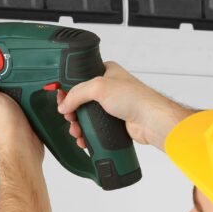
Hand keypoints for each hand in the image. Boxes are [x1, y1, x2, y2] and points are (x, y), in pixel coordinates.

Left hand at [0, 57, 44, 164]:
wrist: (24, 146)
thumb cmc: (4, 127)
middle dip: (7, 69)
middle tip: (14, 61)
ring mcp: (8, 105)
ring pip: (13, 85)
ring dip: (21, 79)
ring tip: (26, 73)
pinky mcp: (22, 110)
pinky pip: (26, 94)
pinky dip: (30, 90)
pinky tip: (33, 87)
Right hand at [56, 61, 192, 151]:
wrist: (151, 121)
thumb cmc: (135, 98)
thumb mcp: (99, 87)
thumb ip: (77, 93)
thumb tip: (64, 104)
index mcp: (106, 72)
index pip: (80, 78)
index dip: (68, 90)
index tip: (61, 99)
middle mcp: (109, 88)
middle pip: (81, 100)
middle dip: (72, 112)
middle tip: (69, 118)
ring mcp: (112, 106)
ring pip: (87, 116)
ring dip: (78, 125)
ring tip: (77, 131)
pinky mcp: (114, 122)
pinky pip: (95, 128)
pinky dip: (87, 134)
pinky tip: (84, 139)